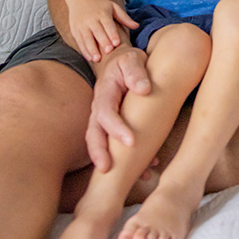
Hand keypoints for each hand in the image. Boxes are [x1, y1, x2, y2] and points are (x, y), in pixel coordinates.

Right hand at [68, 0, 138, 62]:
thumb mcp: (113, 7)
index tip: (117, 43)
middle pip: (97, 32)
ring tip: (97, 59)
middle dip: (103, 42)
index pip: (108, 25)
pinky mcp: (75, 30)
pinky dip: (84, 50)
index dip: (112, 34)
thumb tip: (137, 26)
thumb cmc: (100, 5)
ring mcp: (82, 25)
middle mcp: (91, 19)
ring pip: (87, 38)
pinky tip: (89, 58)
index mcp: (102, 13)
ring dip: (91, 49)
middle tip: (108, 51)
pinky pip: (79, 41)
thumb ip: (124, 18)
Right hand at [86, 46, 150, 171]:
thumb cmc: (128, 62)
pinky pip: (115, 145)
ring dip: (111, 161)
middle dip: (98, 153)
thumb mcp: (132, 60)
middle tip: (107, 170)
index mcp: (104, 93)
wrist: (121, 63)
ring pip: (101, 143)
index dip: (116, 129)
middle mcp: (99, 109)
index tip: (131, 141)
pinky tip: (145, 170)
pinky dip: (128, 159)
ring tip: (125, 178)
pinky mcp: (112, 127)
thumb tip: (144, 89)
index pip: (106, 114)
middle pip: (93, 134)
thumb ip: (136, 72)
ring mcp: (103, 120)